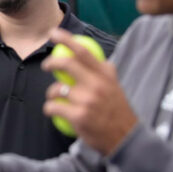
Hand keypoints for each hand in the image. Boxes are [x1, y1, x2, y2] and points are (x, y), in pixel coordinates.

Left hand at [42, 28, 137, 154]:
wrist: (126, 138)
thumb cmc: (117, 111)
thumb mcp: (115, 87)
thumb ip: (104, 72)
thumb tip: (94, 57)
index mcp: (106, 75)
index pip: (84, 51)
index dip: (66, 39)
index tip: (53, 33)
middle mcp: (97, 85)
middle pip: (66, 64)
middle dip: (51, 63)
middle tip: (46, 66)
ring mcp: (87, 101)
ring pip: (55, 90)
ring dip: (51, 94)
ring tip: (56, 99)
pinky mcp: (78, 116)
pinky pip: (52, 107)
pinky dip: (49, 109)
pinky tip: (53, 111)